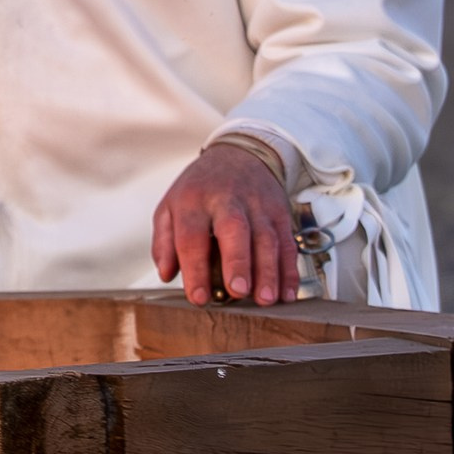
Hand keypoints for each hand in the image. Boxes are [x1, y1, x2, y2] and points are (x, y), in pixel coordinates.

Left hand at [153, 140, 299, 306]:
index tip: (198, 298)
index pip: (191, 236)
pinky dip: (289, 269)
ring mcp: (257, 205)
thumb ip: (164, 241)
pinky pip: (287, 242)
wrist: (239, 154)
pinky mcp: (280, 212)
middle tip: (238, 291)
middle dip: (238, 262)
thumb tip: (167, 274)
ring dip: (268, 271)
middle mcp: (227, 200)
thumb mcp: (171, 206)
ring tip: (266, 299)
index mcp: (194, 200)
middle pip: (234, 229)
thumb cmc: (200, 189)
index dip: (195, 268)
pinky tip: (287, 293)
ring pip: (266, 238)